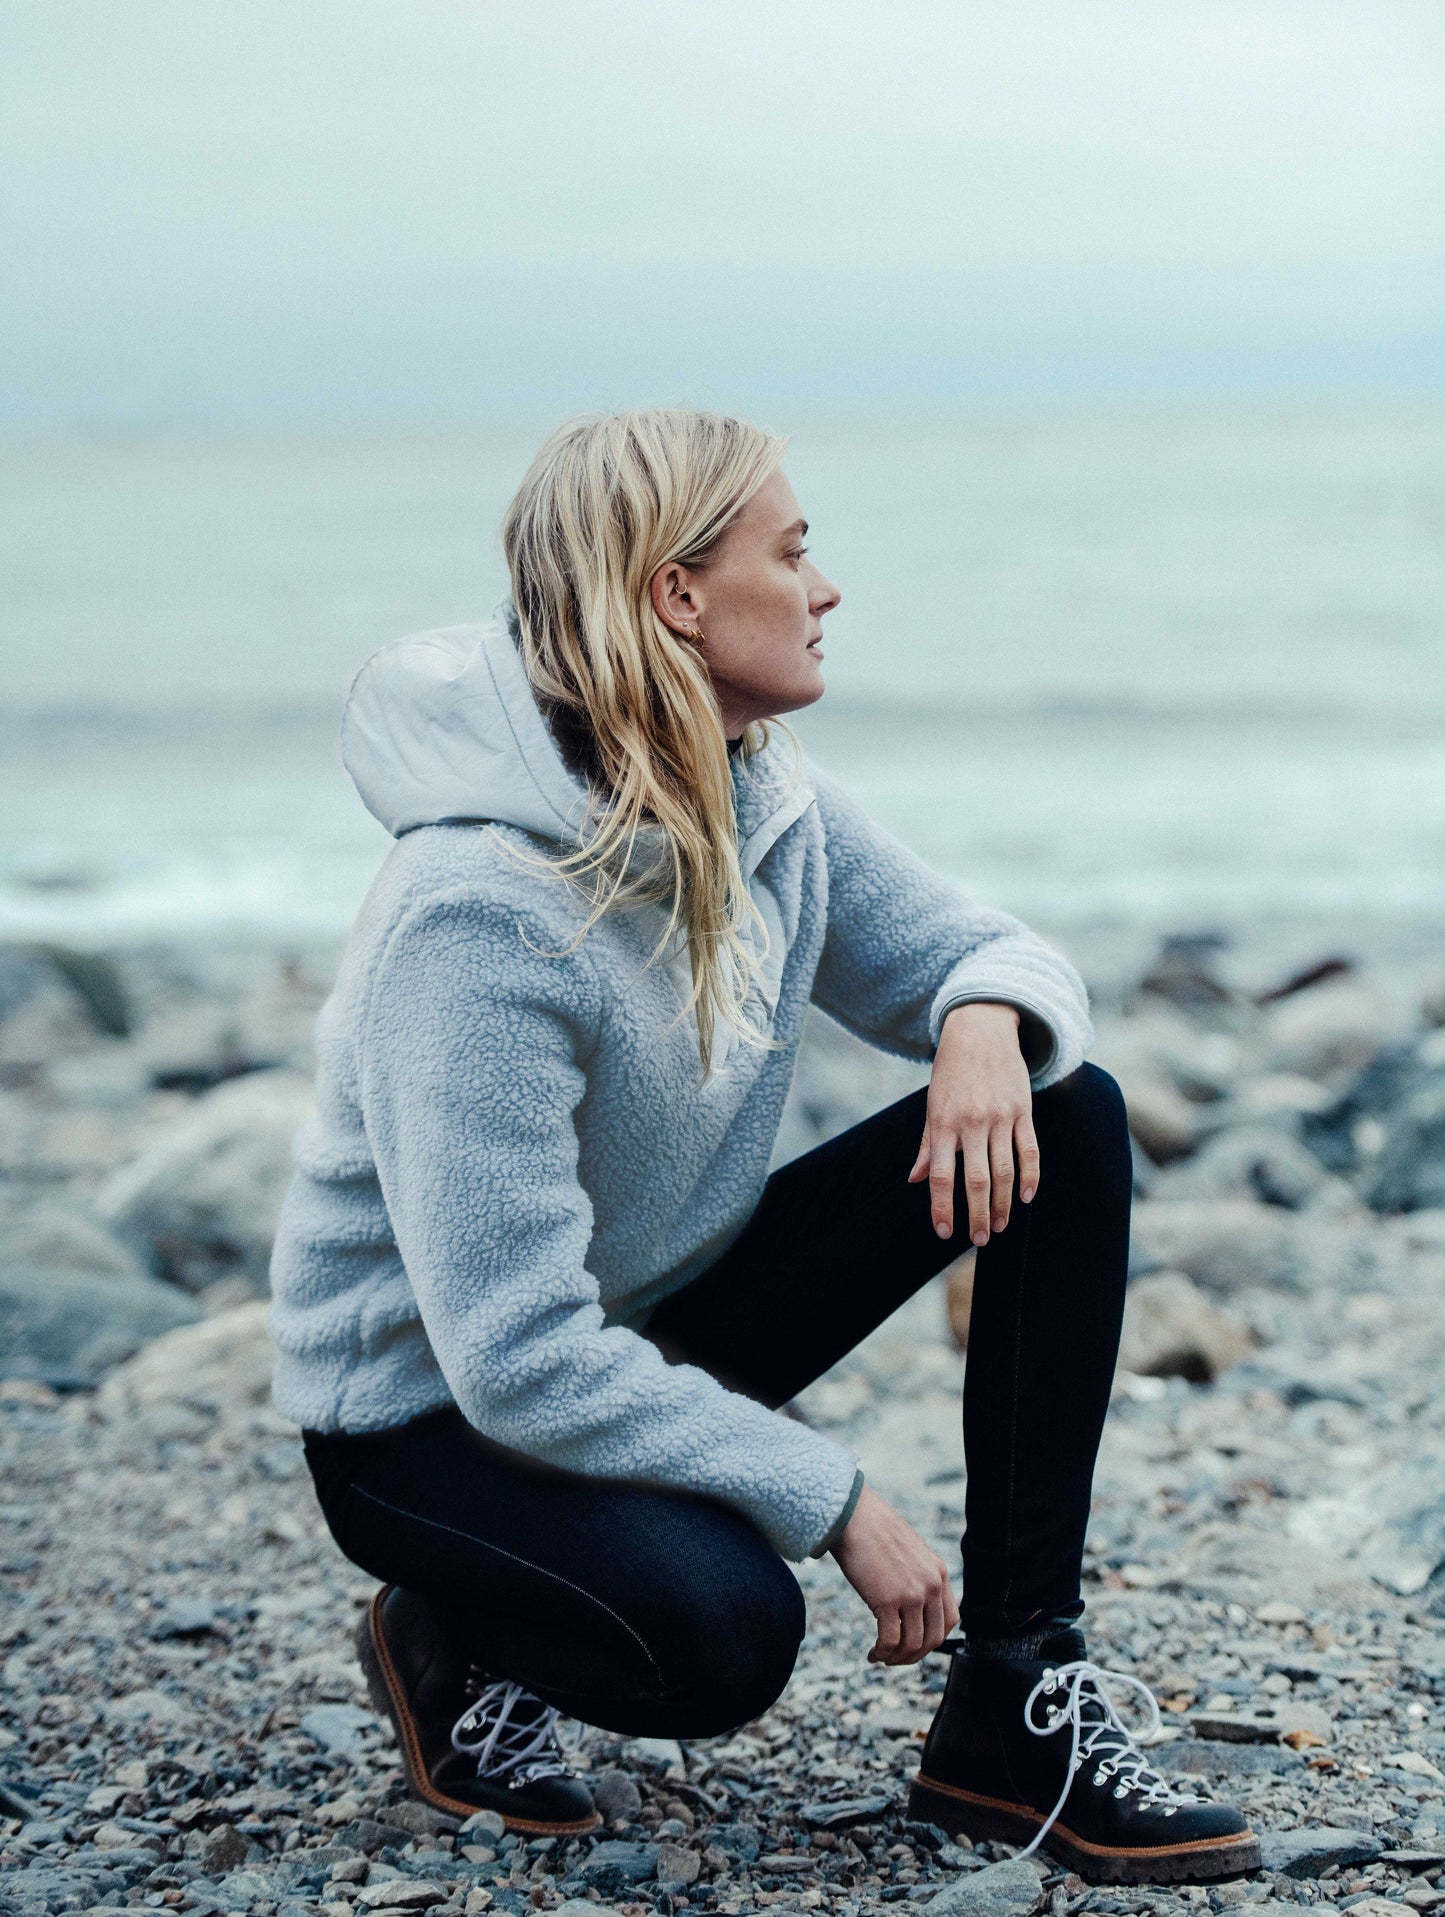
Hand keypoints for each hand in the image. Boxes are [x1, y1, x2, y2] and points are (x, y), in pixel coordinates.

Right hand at [832, 1485, 959, 1662]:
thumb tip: (913, 1607)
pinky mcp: (888, 1600)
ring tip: (881, 1656)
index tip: (916, 1643)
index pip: (951, 1620)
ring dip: (897, 1657)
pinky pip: (890, 1641)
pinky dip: (882, 1653)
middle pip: (934, 1638)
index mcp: (939, 1573)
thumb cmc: (874, 1532)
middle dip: (915, 1655)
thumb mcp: (910, 1552)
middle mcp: (931, 1585)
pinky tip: (872, 1653)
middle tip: (896, 1657)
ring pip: (913, 1644)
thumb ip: (919, 1576)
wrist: (853, 1516)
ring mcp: (911, 1594)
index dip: (934, 1638)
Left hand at [908, 1001, 1037, 1247]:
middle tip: (979, 1239)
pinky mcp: (1023, 1110)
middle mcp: (972, 1122)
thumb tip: (916, 1180)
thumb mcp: (932, 1104)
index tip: (943, 1232)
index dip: (942, 1207)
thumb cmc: (951, 1071)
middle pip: (977, 1180)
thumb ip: (927, 1145)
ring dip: (1004, 1203)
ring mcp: (1000, 1117)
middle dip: (978, 1215)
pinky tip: (1025, 1197)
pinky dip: (1030, 1177)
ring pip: (1005, 1171)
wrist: (981, 1029)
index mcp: (944, 1123)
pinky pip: (1030, 1150)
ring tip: (999, 1225)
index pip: (942, 1176)